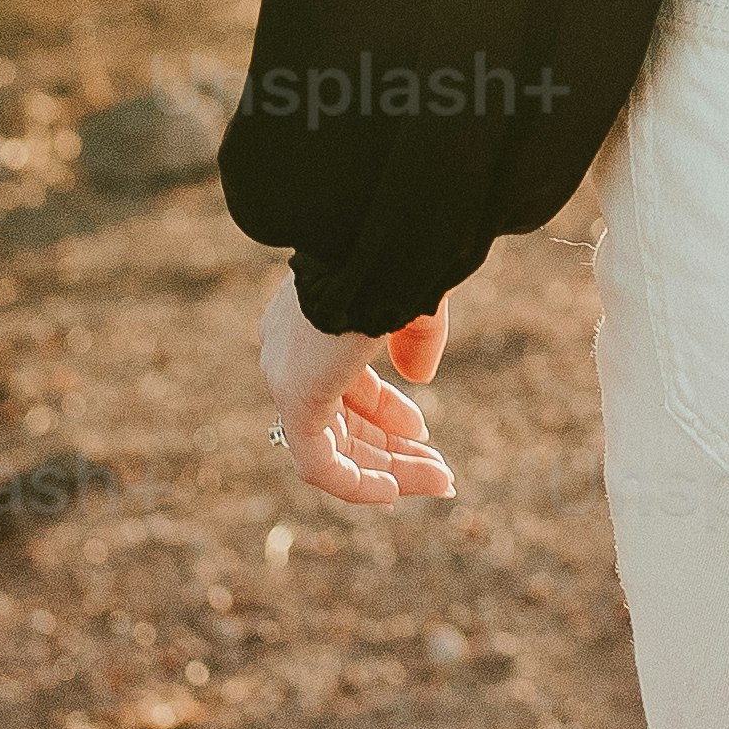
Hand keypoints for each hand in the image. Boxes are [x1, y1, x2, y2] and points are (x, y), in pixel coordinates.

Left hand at [259, 275, 460, 505]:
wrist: (373, 235)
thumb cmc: (396, 254)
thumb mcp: (413, 296)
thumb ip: (416, 337)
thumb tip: (419, 380)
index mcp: (310, 321)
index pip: (343, 384)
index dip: (384, 413)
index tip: (422, 434)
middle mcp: (290, 352)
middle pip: (341, 422)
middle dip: (393, 450)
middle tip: (440, 472)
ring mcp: (289, 375)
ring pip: (334, 447)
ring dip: (388, 469)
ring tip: (439, 482)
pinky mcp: (296, 397)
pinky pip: (318, 463)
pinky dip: (356, 484)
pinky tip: (394, 493)